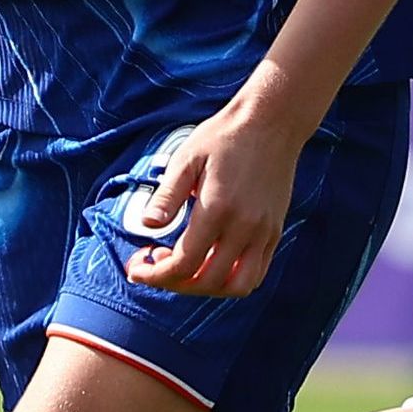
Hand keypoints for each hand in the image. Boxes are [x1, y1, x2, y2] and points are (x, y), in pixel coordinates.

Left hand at [122, 97, 303, 299]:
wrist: (271, 123)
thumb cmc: (225, 137)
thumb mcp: (187, 158)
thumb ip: (167, 196)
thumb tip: (147, 225)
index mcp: (218, 208)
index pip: (184, 263)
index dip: (155, 275)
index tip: (138, 268)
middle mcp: (244, 226)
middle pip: (207, 281)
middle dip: (174, 284)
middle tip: (155, 267)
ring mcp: (264, 232)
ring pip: (238, 286)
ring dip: (206, 288)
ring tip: (185, 271)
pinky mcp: (274, 231)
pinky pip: (257, 272)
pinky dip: (232, 280)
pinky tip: (211, 264)